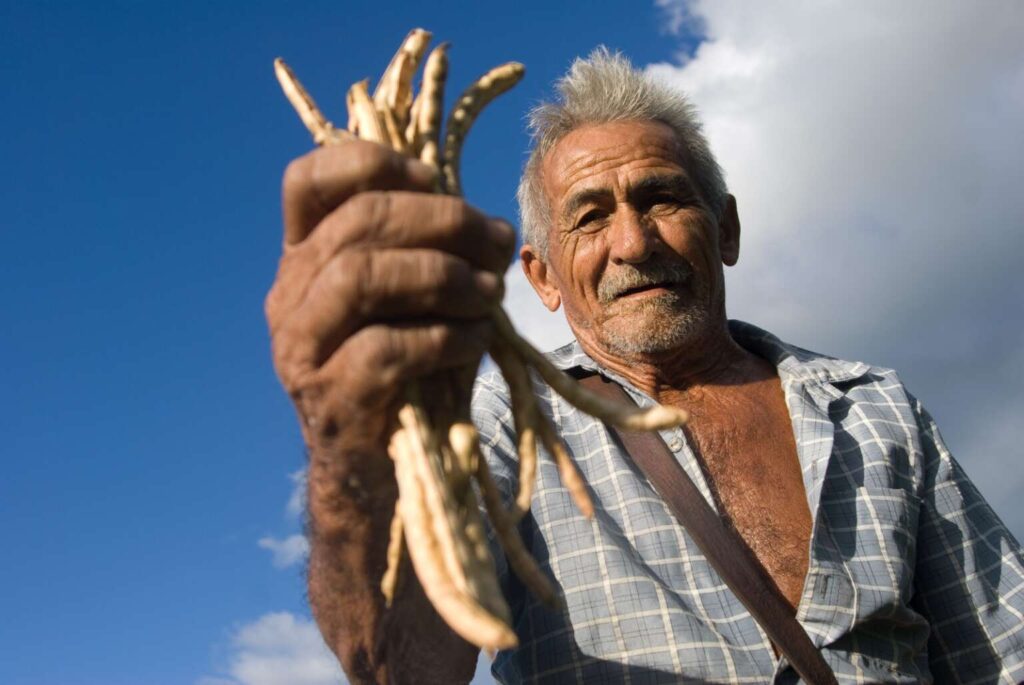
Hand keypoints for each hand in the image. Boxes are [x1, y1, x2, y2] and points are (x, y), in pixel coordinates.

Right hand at [266, 140, 515, 463]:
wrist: (383, 473)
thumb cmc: (411, 375)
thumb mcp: (419, 304)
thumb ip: (434, 255)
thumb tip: (490, 224)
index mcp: (306, 260)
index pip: (307, 182)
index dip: (371, 162)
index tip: (432, 180)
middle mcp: (289, 297)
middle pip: (355, 223)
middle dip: (441, 220)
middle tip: (496, 241)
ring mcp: (300, 349)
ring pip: (360, 277)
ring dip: (443, 275)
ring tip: (490, 293)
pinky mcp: (330, 399)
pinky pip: (386, 348)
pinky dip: (445, 335)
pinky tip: (475, 340)